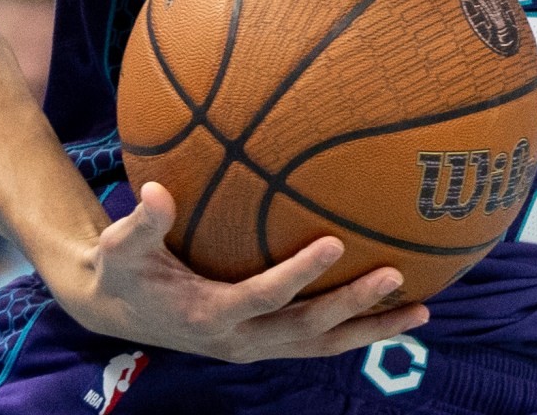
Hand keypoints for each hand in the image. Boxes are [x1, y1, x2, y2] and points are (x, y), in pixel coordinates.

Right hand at [46, 182, 427, 361]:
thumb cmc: (122, 268)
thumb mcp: (121, 246)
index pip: (263, 296)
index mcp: (208, 315)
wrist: (114, 309)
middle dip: (353, 306)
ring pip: (321, 346)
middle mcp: (237, 339)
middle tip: (396, 275)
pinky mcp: (263, 343)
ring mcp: (254, 346)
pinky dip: (356, 330)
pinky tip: (395, 312)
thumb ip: (142, 222)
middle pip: (306, 330)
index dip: (299, 274)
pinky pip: (317, 342)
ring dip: (370, 331)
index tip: (336, 242)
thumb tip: (156, 191)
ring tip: (422, 312)